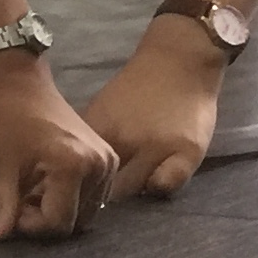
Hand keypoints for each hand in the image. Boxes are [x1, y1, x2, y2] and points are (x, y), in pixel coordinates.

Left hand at [0, 54, 119, 243]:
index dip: (30, 227)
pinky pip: (88, 197)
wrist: (20, 82)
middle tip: (14, 202)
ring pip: (82, 212)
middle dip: (40, 219)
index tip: (9, 212)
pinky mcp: (107, 160)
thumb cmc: (7, 119)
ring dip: (52, 210)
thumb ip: (1, 210)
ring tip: (25, 192)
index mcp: (74, 166)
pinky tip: (40, 186)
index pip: (58, 222)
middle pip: (73, 221)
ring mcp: (108, 163)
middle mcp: (100, 167)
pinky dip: (64, 199)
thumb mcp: (1, 167)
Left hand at [84, 31, 228, 198]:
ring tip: (131, 187)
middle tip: (105, 197)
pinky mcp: (187, 152)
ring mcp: (158, 147)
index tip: (79, 191)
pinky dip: (159, 188)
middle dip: (103, 196)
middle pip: (107, 186)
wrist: (178, 61)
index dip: (78, 185)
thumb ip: (91, 138)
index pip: (81, 169)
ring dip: (131, 193)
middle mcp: (126, 139)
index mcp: (101, 128)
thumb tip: (70, 168)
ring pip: (135, 190)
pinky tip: (157, 180)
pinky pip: (166, 186)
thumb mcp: (103, 108)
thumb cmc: (137, 86)